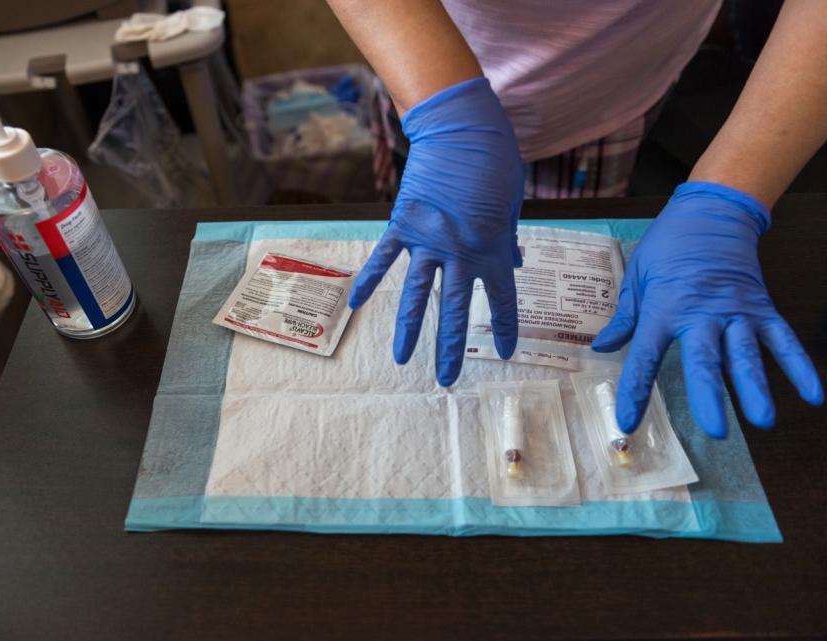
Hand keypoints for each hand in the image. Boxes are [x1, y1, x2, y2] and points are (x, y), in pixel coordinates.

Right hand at [348, 77, 523, 385]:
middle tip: (445, 380)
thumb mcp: (512, 205)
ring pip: (415, 295)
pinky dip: (369, 279)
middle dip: (449, 350)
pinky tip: (356, 302)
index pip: (501, 300)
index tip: (503, 352)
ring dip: (407, 330)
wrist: (461, 128)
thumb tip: (511, 265)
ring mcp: (427, 240)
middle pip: (452, 312)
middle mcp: (459, 253)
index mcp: (493, 249)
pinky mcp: (402, 224)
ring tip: (400, 358)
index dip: (503, 328)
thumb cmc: (495, 162)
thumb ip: (508, 239)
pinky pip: (384, 258)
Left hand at [592, 181, 822, 437]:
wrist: (712, 210)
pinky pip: (782, 339)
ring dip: (755, 387)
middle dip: (709, 395)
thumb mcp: (636, 277)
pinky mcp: (761, 306)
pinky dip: (798, 366)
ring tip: (763, 420)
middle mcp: (701, 313)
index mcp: (663, 308)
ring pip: (746, 354)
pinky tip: (812, 396)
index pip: (645, 357)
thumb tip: (602, 349)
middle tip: (714, 430)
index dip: (635, 391)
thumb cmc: (667, 244)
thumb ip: (625, 318)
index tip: (628, 422)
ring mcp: (735, 311)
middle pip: (704, 360)